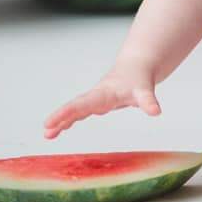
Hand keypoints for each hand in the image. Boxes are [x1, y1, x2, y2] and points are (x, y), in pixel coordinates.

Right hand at [43, 57, 160, 139]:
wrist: (137, 66)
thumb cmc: (140, 78)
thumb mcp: (145, 90)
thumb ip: (148, 101)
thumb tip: (156, 112)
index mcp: (104, 93)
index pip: (82, 104)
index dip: (67, 113)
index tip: (51, 122)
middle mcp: (96, 96)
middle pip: (76, 107)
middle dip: (60, 118)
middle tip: (46, 131)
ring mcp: (95, 100)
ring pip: (75, 110)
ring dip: (62, 121)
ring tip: (47, 135)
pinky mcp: (98, 103)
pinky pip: (80, 112)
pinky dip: (69, 120)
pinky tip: (60, 129)